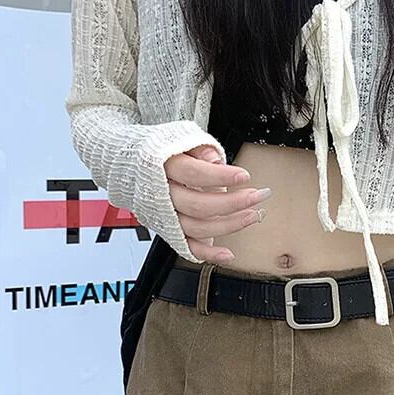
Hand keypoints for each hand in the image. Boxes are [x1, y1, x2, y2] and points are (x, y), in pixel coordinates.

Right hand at [164, 144, 270, 261]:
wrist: (136, 168)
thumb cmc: (164, 154)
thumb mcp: (181, 140)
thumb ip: (200, 150)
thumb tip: (216, 160)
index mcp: (162, 168)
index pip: (192, 174)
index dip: (219, 177)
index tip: (244, 176)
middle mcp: (161, 196)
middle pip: (196, 205)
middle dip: (232, 203)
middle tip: (257, 196)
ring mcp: (166, 216)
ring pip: (196, 227)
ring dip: (229, 225)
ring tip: (253, 215)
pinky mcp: (170, 230)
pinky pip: (187, 247)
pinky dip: (208, 253)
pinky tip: (228, 254)